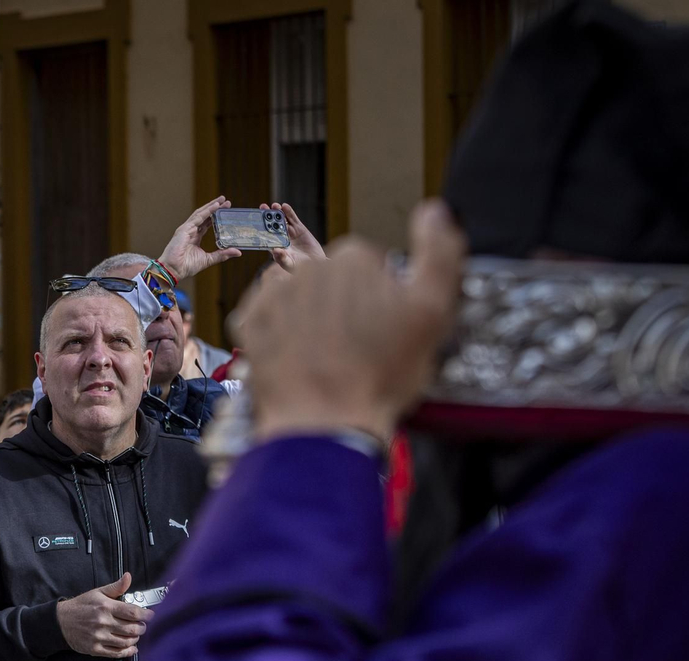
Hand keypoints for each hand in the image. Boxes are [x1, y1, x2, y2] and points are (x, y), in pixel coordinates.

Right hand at [55, 573, 148, 658]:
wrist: (60, 622)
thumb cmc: (80, 606)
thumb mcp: (97, 592)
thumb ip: (115, 587)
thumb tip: (128, 577)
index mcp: (105, 607)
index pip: (133, 612)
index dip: (146, 615)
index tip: (150, 615)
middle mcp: (103, 622)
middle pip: (132, 628)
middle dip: (142, 628)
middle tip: (143, 625)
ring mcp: (99, 637)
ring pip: (126, 641)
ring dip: (136, 639)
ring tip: (136, 634)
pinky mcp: (95, 649)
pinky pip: (116, 653)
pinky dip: (128, 651)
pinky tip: (132, 648)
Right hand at [159, 196, 243, 280]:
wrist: (173, 270)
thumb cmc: (186, 267)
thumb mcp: (208, 259)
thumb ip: (222, 255)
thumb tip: (238, 252)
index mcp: (195, 238)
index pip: (207, 223)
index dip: (215, 216)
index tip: (225, 210)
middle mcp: (190, 231)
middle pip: (204, 216)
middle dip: (215, 208)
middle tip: (226, 201)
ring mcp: (186, 229)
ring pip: (201, 213)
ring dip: (211, 206)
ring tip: (222, 200)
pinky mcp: (184, 229)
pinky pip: (197, 217)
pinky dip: (207, 211)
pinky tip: (215, 206)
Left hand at [236, 199, 464, 443]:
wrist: (324, 423)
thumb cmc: (381, 374)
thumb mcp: (433, 312)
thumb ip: (440, 252)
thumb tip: (435, 210)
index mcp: (355, 258)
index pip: (369, 266)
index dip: (379, 298)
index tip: (381, 328)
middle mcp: (309, 267)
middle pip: (330, 279)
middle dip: (341, 305)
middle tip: (353, 348)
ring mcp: (274, 295)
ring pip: (297, 294)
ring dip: (307, 315)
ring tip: (322, 354)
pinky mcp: (248, 322)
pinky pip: (264, 315)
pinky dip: (277, 331)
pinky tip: (294, 355)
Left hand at [263, 202, 327, 273]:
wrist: (316, 263)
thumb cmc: (300, 267)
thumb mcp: (290, 264)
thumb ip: (281, 258)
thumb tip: (274, 251)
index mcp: (275, 246)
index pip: (266, 235)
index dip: (260, 228)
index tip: (255, 221)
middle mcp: (281, 238)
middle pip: (272, 225)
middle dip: (267, 216)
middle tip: (262, 207)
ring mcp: (290, 232)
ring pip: (282, 220)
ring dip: (277, 212)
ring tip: (274, 205)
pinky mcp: (299, 228)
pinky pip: (293, 219)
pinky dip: (289, 212)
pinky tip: (284, 206)